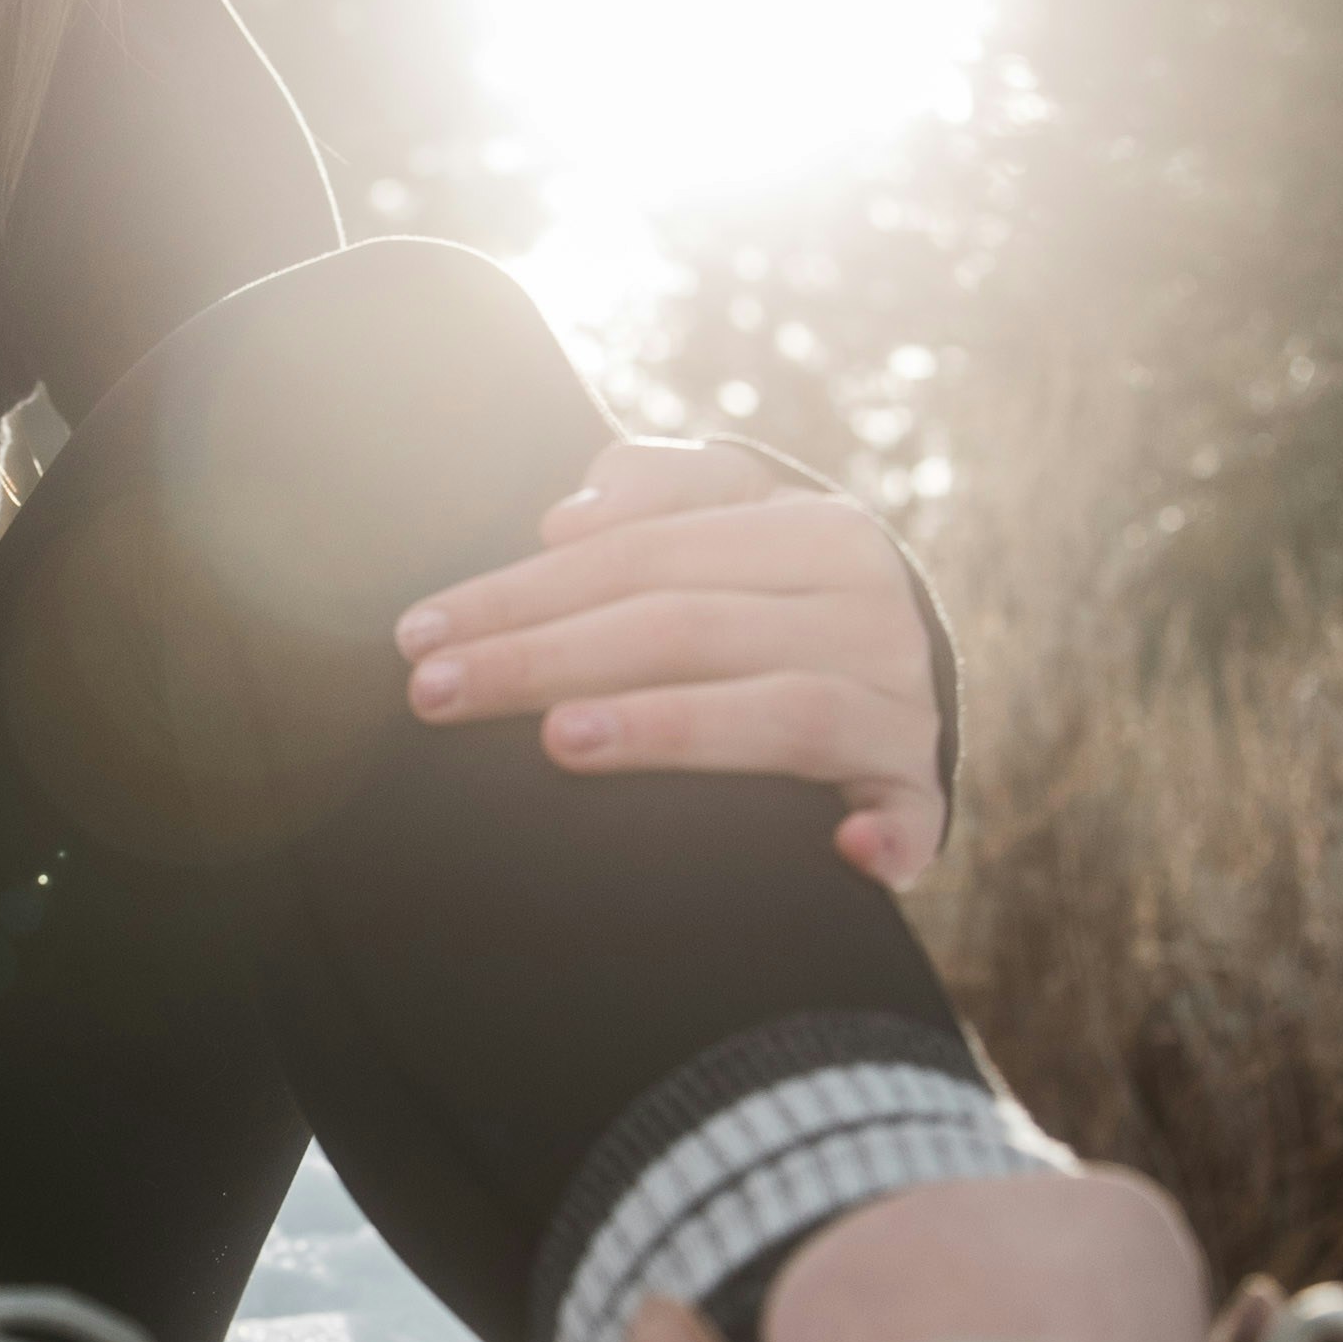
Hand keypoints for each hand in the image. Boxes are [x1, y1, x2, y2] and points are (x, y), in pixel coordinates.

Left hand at [392, 438, 946, 887]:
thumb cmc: (785, 592)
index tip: (420, 635)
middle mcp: (871, 609)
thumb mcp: (739, 515)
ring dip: (671, 728)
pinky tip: (846, 853)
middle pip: (685, 626)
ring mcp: (903, 705)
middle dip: (545, 658)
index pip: (642, 553)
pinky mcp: (923, 792)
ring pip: (780, 712)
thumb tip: (565, 519)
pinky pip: (910, 817)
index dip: (523, 590)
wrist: (917, 672)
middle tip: (434, 695)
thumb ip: (659, 488)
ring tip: (561, 741)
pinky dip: (887, 837)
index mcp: (819, 531)